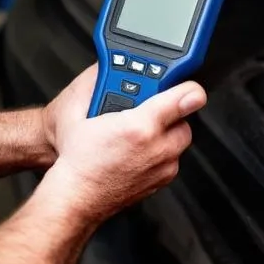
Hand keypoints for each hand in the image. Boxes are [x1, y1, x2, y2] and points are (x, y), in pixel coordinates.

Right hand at [39, 81, 207, 224]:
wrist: (76, 197)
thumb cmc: (78, 160)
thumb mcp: (81, 114)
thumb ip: (99, 86)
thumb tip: (107, 66)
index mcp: (140, 127)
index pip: (186, 98)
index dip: (187, 87)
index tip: (187, 85)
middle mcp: (158, 149)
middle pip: (184, 119)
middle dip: (168, 112)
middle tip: (145, 111)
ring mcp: (162, 168)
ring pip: (179, 140)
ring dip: (165, 133)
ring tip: (138, 132)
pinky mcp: (162, 181)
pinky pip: (171, 159)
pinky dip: (161, 152)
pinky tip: (138, 150)